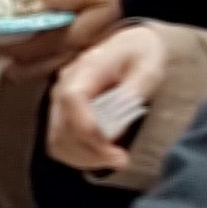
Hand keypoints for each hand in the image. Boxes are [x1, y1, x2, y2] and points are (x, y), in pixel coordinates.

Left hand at [0, 0, 125, 84]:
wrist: (152, 10)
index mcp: (73, 33)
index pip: (34, 44)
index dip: (11, 46)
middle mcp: (75, 51)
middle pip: (38, 63)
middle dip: (16, 64)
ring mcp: (83, 59)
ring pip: (50, 70)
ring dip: (29, 70)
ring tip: (11, 72)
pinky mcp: (91, 61)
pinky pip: (63, 70)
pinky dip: (48, 71)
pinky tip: (40, 70)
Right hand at [46, 20, 169, 175]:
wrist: (130, 46)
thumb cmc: (141, 55)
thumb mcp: (149, 67)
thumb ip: (134, 91)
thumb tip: (117, 122)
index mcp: (86, 68)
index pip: (72, 100)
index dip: (88, 129)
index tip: (113, 149)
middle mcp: (64, 84)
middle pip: (62, 127)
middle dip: (91, 151)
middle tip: (122, 160)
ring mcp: (59, 100)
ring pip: (57, 140)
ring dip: (84, 158)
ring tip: (114, 160)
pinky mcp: (61, 114)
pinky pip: (60, 143)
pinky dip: (78, 156)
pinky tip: (102, 157)